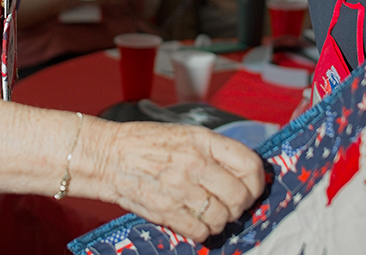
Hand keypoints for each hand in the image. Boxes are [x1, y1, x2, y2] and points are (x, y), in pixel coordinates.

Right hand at [96, 121, 264, 240]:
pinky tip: (196, 223)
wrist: (108, 155)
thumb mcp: (185, 134)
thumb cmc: (145, 143)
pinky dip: (203, 232)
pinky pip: (200, 231)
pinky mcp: (166, 210)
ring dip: (221, 221)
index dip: (257, 181)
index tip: (252, 188)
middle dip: (241, 205)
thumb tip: (242, 171)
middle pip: (239, 196)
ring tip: (212, 215)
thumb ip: (213, 150)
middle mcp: (195, 163)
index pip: (249, 164)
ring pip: (222, 217)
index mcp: (203, 140)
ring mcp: (180, 188)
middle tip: (232, 205)